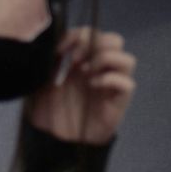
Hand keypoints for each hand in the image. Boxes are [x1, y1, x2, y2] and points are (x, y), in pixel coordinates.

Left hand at [27, 29, 135, 145]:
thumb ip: (52, 57)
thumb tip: (58, 39)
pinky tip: (92, 85)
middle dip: (95, 45)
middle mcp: (101, 68)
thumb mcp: (42, 78)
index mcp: (84, 59)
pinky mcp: (119, 101)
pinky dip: (111, 80)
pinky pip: (128, 84)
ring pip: (128, 60)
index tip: (61, 47)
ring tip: (86, 72)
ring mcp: (112, 84)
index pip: (94, 34)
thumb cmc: (48, 107)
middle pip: (116, 41)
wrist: (54, 137)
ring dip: (106, 60)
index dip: (80, 34)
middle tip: (75, 60)